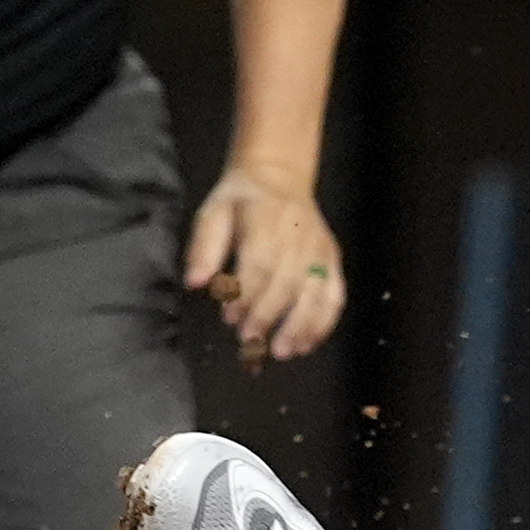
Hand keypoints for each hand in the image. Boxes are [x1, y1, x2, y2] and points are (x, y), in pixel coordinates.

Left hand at [181, 168, 346, 365]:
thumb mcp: (212, 213)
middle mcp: (298, 237)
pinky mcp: (332, 260)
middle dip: (268, 315)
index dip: (246, 295)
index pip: (260, 264)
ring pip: (316, 293)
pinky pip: (334, 295)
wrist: (280, 178)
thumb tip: (194, 282)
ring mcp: (320, 250)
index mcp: (266, 222)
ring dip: (300, 326)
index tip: (230, 318)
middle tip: (249, 341)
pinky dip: (324, 322)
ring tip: (281, 351)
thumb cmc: (240, 201)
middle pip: (287, 283)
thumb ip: (203, 248)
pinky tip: (307, 344)